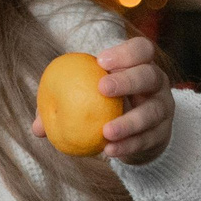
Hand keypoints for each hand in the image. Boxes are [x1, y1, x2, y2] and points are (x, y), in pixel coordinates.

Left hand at [33, 37, 174, 162]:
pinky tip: (109, 151)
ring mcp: (164, 109)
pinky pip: (147, 139)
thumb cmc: (106, 106)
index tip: (100, 62)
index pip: (141, 49)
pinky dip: (128, 145)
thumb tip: (37, 127)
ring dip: (129, 122)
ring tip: (106, 132)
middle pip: (150, 75)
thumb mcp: (89, 98)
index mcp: (139, 65)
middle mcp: (157, 83)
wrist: (137, 134)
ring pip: (152, 112)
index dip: (125, 52)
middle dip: (128, 80)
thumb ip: (64, 105)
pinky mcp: (163, 134)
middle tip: (102, 89)